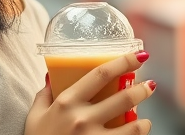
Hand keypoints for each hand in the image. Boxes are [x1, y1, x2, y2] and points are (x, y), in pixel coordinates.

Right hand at [25, 51, 154, 134]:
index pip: (100, 74)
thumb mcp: (35, 115)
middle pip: (122, 98)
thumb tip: (52, 76)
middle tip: (149, 85)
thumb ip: (45, 94)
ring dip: (144, 121)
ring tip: (145, 120)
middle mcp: (82, 118)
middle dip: (142, 90)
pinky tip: (139, 133)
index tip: (138, 56)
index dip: (123, 62)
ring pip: (132, 126)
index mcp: (66, 101)